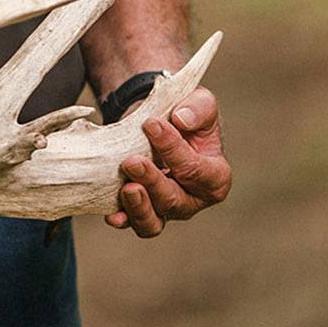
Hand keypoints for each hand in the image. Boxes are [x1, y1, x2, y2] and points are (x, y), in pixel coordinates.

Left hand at [105, 86, 230, 238]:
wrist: (155, 124)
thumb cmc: (184, 116)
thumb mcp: (200, 102)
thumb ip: (199, 107)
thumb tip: (182, 119)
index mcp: (215, 176)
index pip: (197, 170)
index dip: (174, 150)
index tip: (151, 124)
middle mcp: (193, 198)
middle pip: (174, 200)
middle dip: (152, 181)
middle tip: (132, 161)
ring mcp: (166, 208)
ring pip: (154, 222)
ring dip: (139, 208)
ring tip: (126, 188)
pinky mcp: (142, 211)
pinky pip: (134, 223)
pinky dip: (122, 219)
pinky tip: (112, 215)